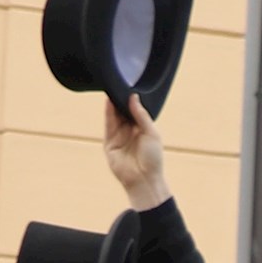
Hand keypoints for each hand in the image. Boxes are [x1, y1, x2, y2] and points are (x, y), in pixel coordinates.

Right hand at [102, 95, 170, 211]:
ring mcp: (119, 137)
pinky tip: (109, 102)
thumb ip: (142, 116)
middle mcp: (130, 132)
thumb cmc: (153, 159)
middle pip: (123, 113)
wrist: (144, 179)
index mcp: (142, 130)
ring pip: (114, 117)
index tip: (128, 86)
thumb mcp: (151, 133)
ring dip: (113, 104)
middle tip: (119, 83)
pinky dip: (108, 113)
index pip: (135, 112)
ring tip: (112, 88)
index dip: (131, 101)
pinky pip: (108, 125)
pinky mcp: (109, 143)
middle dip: (121, 100)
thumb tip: (133, 98)